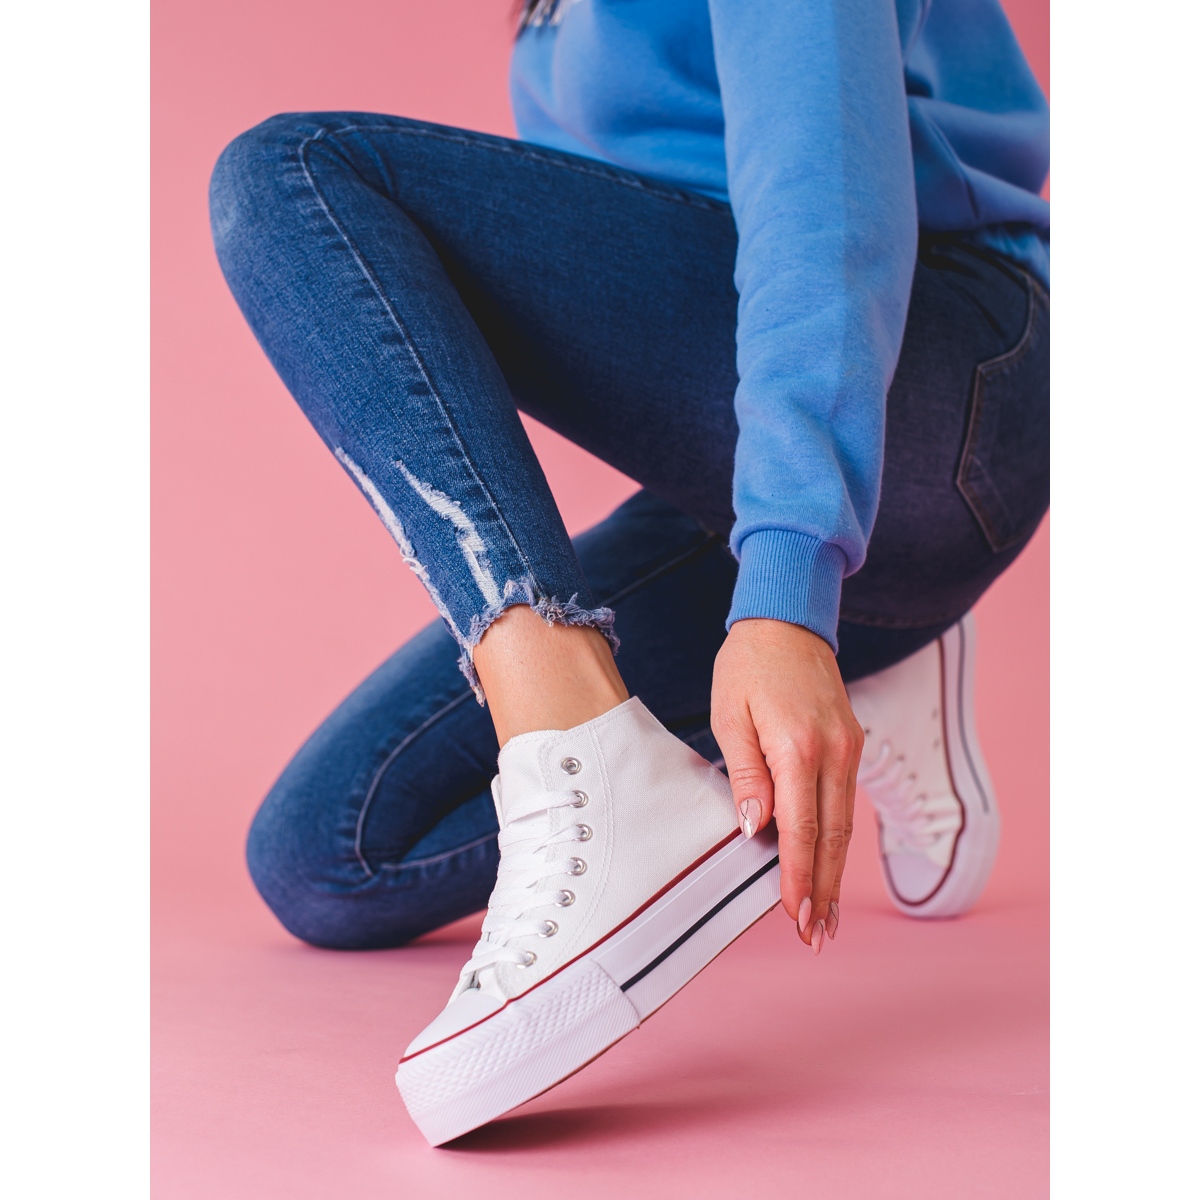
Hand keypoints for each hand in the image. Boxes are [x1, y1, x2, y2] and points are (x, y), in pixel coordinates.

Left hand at [710, 618, 862, 951]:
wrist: (788, 621)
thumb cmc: (748, 667)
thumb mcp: (729, 716)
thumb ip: (746, 774)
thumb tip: (757, 830)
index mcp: (799, 747)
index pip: (802, 828)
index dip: (800, 876)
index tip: (795, 914)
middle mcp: (834, 752)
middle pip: (833, 836)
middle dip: (825, 890)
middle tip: (815, 935)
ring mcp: (849, 748)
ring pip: (845, 823)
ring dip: (836, 872)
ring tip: (825, 917)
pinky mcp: (851, 744)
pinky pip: (845, 802)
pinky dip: (837, 840)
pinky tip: (828, 866)